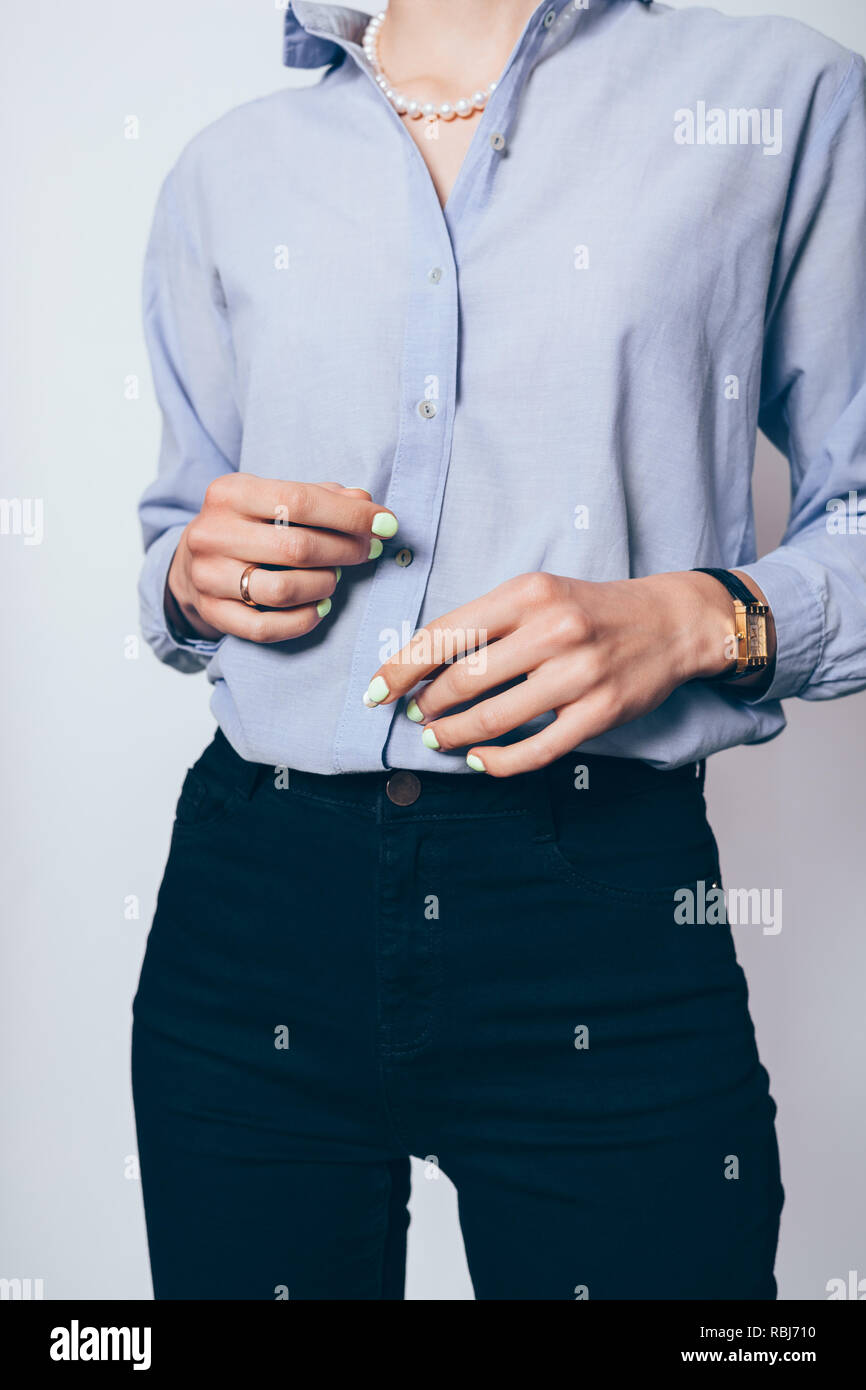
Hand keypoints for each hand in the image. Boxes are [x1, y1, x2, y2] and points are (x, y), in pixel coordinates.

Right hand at [166, 475, 397, 642]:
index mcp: (230, 492)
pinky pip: (267, 627)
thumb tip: (365, 502)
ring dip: (324, 586)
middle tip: (366, 552)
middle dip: (344, 551)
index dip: (351, 516)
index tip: (387, 524)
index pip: (301, 500)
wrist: (191, 562)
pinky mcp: (213, 612)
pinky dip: (303, 620)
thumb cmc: (247, 525)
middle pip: (297, 548)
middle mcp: (213, 533)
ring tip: (334, 578)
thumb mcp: (274, 498)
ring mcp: (208, 576)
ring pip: (283, 590)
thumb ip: (321, 497)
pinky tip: (319, 607)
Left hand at [363, 570, 745, 776]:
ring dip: (452, 736)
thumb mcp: (536, 595)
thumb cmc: (589, 610)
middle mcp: (553, 630)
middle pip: (463, 680)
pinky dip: (497, 762)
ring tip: (437, 738)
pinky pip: (535, 750)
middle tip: (415, 716)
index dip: (401, 669)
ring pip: (493, 719)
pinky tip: (478, 760)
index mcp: (528, 594)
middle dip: (427, 706)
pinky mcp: (600, 712)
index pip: (445, 635)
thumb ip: (484, 623)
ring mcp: (579, 674)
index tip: (376, 692)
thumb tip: (421, 667)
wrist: (670, 622)